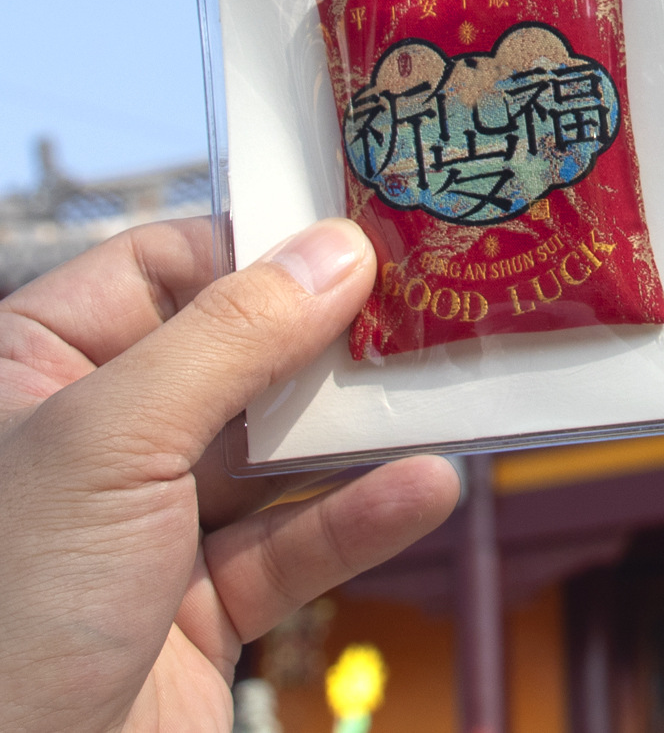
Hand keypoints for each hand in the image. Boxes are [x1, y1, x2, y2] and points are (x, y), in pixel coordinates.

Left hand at [0, 216, 460, 731]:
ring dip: (360, 429)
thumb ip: (230, 338)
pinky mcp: (201, 607)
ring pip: (279, 450)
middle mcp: (97, 439)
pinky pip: (294, 544)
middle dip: (329, 336)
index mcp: (35, 372)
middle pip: (239, 352)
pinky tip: (424, 487)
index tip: (355, 233)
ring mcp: (150, 525)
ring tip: (446, 390)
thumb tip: (337, 251)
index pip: (162, 267)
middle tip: (425, 303)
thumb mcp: (109, 444)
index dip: (256, 246)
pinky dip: (361, 518)